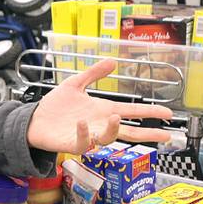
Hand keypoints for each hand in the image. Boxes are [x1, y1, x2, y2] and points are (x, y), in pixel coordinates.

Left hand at [27, 59, 172, 153]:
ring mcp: (88, 135)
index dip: (149, 113)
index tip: (168, 113)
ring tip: (116, 118)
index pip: (131, 112)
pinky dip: (85, 134)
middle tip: (166, 134)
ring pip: (107, 139)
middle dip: (147, 134)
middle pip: (128, 132)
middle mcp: (99, 125)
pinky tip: (83, 123)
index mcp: (103, 111)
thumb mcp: (76, 84)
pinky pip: (82, 142)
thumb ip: (94, 73)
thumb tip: (113, 61)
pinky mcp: (72, 143)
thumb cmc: (56, 106)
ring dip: (113, 130)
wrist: (34, 119)